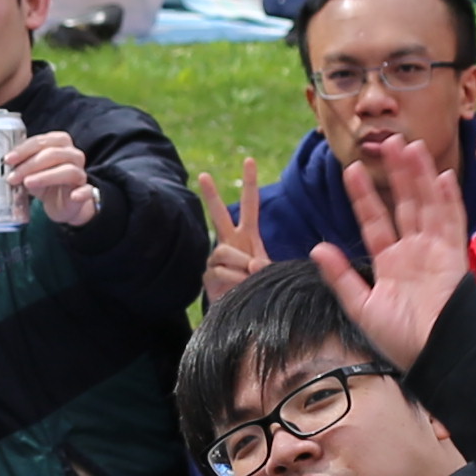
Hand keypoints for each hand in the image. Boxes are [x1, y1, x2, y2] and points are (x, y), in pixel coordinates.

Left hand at [9, 129, 99, 227]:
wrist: (62, 204)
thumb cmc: (45, 182)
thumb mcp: (30, 171)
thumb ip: (20, 165)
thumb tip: (2, 165)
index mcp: (59, 144)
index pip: (41, 141)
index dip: (23, 149)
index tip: (7, 160)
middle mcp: (72, 154)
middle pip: (53, 154)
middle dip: (29, 164)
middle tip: (12, 177)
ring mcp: (80, 173)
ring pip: (68, 170)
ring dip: (45, 176)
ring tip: (27, 184)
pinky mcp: (85, 191)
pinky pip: (87, 190)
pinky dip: (81, 193)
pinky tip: (74, 196)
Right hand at [197, 176, 264, 306]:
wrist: (244, 315)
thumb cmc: (261, 289)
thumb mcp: (271, 273)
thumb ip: (265, 267)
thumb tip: (253, 265)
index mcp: (248, 236)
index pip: (250, 205)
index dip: (250, 183)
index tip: (249, 160)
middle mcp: (229, 243)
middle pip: (219, 215)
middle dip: (211, 196)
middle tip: (203, 175)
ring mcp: (217, 258)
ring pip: (223, 250)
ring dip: (238, 263)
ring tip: (248, 277)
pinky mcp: (208, 275)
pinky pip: (218, 270)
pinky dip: (232, 278)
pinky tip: (237, 287)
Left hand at [308, 124, 468, 372]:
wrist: (434, 357)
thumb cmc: (399, 340)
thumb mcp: (361, 307)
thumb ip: (341, 277)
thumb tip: (317, 248)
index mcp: (391, 264)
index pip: (374, 221)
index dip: (363, 196)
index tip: (350, 170)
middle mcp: (414, 253)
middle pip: (404, 204)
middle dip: (396, 173)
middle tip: (387, 142)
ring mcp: (435, 253)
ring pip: (427, 205)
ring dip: (420, 176)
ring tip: (409, 146)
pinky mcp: (454, 259)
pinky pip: (452, 223)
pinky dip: (449, 200)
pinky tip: (443, 176)